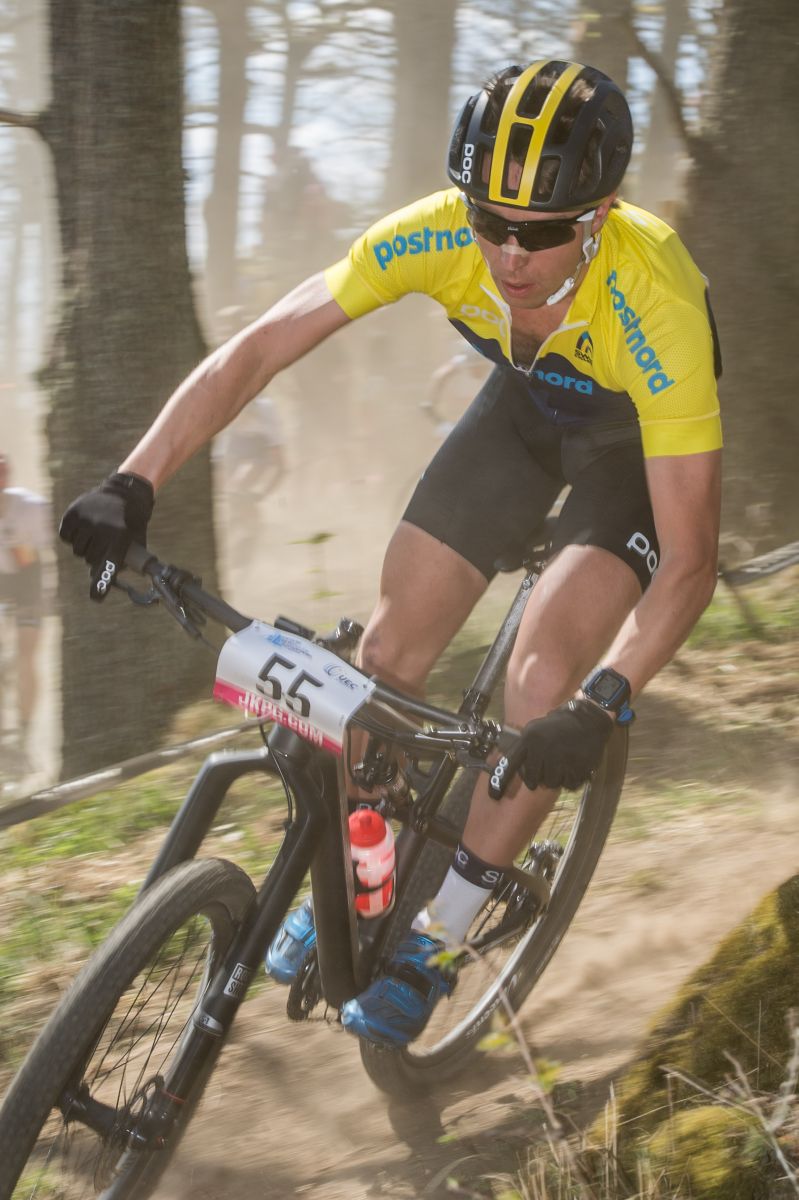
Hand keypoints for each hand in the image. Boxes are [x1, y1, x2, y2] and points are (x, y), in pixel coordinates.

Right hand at [59, 472, 153, 601]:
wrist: (124, 493)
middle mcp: (101, 529)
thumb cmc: (132, 523)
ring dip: (84, 546)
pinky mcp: (72, 513)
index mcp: (119, 538)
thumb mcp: (134, 542)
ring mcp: (85, 520)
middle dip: (94, 556)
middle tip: (103, 544)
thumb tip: (105, 582)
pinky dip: (72, 536)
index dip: (102, 583)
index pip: (108, 565)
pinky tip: (83, 528)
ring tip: (95, 533)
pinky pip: (65, 536)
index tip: (96, 597)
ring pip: (76, 549)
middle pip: (88, 559)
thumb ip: (122, 562)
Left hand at [488, 699, 613, 797]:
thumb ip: (525, 748)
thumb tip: (515, 768)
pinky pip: (569, 784)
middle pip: (533, 780)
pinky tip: (574, 765)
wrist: (588, 719)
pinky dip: (571, 778)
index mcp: (529, 739)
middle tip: (548, 768)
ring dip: (557, 777)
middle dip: (540, 777)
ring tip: (563, 763)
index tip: (494, 796)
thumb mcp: (535, 729)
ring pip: (551, 783)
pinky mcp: (576, 766)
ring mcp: (559, 759)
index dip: (501, 781)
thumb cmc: (559, 724)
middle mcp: (541, 750)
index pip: (511, 763)